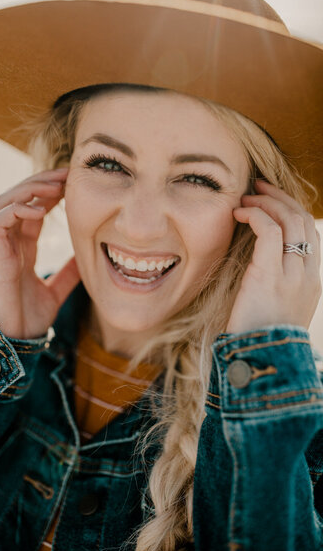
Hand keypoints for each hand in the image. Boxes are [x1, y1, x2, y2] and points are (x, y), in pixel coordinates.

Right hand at [0, 168, 80, 338]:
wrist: (13, 340)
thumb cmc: (27, 317)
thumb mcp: (56, 291)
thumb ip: (68, 275)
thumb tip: (87, 261)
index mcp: (22, 246)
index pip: (33, 208)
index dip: (49, 192)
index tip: (72, 182)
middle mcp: (9, 241)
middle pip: (17, 197)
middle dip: (40, 182)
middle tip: (66, 175)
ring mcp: (0, 246)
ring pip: (3, 201)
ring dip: (28, 189)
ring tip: (54, 187)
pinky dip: (15, 211)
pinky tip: (38, 211)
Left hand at [226, 180, 321, 332]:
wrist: (259, 364)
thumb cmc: (259, 337)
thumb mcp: (274, 309)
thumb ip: (273, 285)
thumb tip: (257, 265)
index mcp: (310, 281)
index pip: (309, 233)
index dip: (291, 210)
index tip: (269, 199)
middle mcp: (307, 275)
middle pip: (303, 221)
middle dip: (281, 198)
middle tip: (258, 186)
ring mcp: (293, 275)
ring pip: (290, 220)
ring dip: (267, 201)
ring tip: (246, 196)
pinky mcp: (270, 276)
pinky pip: (270, 231)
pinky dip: (256, 214)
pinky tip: (239, 212)